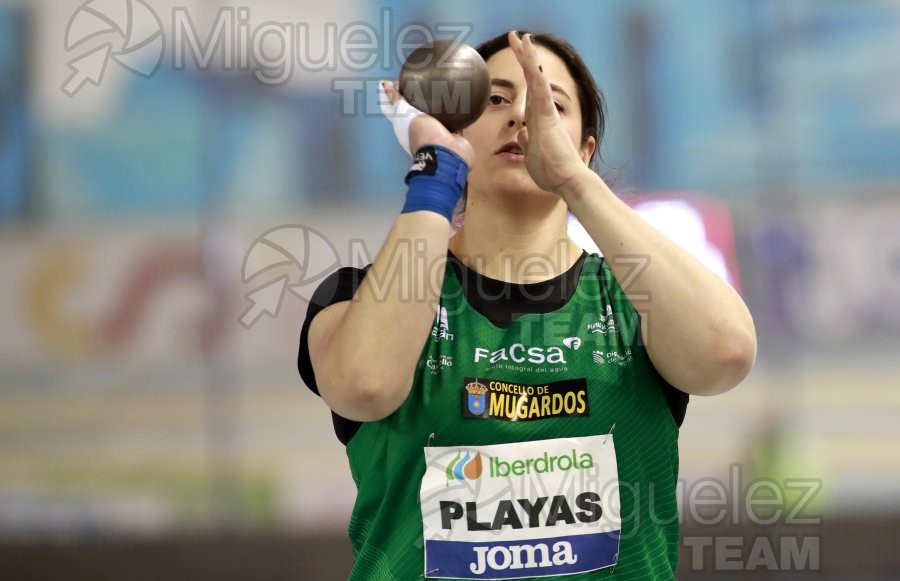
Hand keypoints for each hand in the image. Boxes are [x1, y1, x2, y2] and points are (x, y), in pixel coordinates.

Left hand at [380, 81, 474, 166]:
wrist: (447, 153)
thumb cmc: (422, 133)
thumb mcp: (405, 113)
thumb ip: (397, 99)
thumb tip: (384, 84)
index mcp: (402, 127)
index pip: (390, 109)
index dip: (388, 95)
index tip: (391, 81)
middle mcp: (416, 131)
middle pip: (411, 111)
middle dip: (412, 98)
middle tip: (416, 80)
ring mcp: (434, 134)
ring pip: (431, 116)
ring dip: (432, 105)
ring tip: (437, 87)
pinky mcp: (451, 135)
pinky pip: (451, 120)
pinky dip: (451, 112)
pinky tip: (455, 101)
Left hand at [507, 32, 590, 195]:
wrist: (567, 181)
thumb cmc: (551, 172)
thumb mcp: (532, 155)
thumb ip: (528, 142)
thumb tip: (522, 133)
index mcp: (537, 120)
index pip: (527, 90)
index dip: (522, 72)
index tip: (517, 56)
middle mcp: (542, 112)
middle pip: (531, 78)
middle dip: (523, 56)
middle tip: (515, 35)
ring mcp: (546, 113)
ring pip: (535, 79)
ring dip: (528, 57)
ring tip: (522, 37)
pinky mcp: (548, 118)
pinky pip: (541, 92)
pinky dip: (535, 75)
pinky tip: (530, 58)